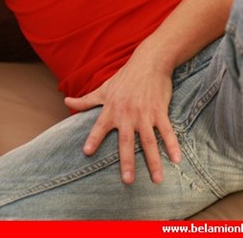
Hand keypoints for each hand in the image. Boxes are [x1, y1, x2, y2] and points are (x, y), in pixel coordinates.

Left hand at [64, 47, 180, 184]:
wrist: (149, 61)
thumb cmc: (125, 77)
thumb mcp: (104, 88)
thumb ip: (86, 100)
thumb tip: (66, 101)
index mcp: (112, 108)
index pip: (100, 126)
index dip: (94, 138)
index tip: (87, 153)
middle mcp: (127, 113)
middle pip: (127, 140)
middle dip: (127, 161)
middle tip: (127, 181)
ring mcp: (145, 113)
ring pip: (149, 140)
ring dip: (153, 160)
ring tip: (157, 179)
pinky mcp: (160, 110)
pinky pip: (167, 131)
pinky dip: (172, 145)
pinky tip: (177, 160)